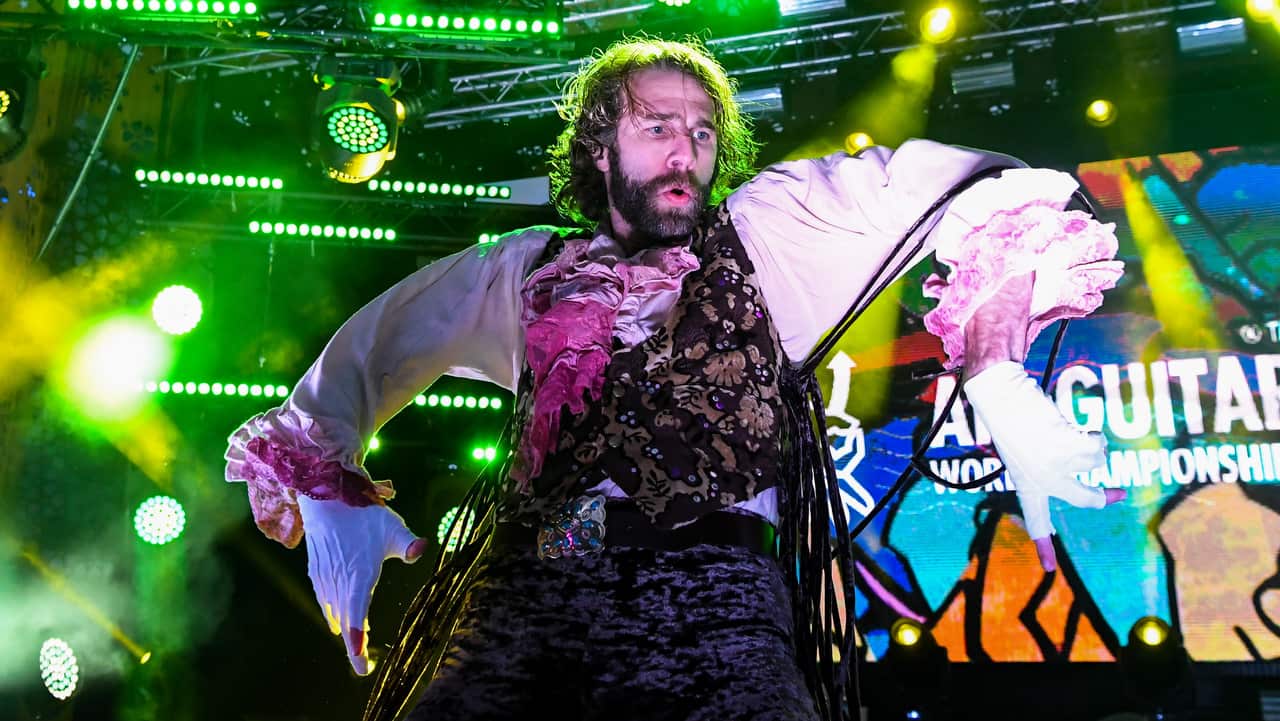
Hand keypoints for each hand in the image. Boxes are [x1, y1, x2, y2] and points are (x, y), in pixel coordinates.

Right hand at [296, 495, 428, 674]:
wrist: (326, 498)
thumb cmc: (363, 514)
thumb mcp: (393, 527)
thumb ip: (408, 544)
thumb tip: (423, 547)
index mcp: (359, 576)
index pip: (357, 616)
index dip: (357, 643)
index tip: (360, 665)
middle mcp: (339, 582)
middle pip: (346, 621)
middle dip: (354, 645)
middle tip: (363, 667)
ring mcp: (326, 579)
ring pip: (335, 612)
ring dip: (346, 627)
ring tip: (357, 643)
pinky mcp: (317, 573)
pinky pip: (325, 601)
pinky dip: (334, 613)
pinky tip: (339, 620)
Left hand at [963, 361, 1125, 571]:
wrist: (1002, 397)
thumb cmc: (1012, 421)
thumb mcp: (1025, 453)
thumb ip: (1050, 471)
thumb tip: (1102, 484)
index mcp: (1026, 486)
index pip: (1035, 521)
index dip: (1044, 546)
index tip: (1049, 571)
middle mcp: (1042, 482)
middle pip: (1086, 499)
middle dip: (1104, 496)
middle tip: (1116, 494)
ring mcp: (1057, 467)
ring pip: (1097, 462)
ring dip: (1088, 444)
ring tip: (1061, 430)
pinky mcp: (1068, 449)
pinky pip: (1097, 445)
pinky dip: (1091, 433)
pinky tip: (1070, 424)